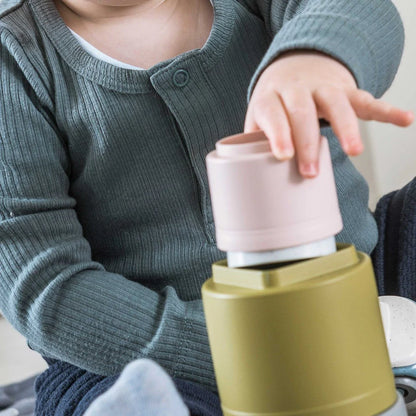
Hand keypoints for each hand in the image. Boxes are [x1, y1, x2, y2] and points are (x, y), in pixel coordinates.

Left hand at [244, 50, 413, 177]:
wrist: (292, 68)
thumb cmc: (274, 104)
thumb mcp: (257, 119)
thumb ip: (253, 143)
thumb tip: (249, 178)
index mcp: (270, 97)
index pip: (272, 113)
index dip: (278, 133)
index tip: (283, 156)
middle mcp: (296, 88)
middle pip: (302, 110)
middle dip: (308, 142)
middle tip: (310, 172)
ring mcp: (322, 87)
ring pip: (336, 102)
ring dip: (346, 127)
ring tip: (355, 152)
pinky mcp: (345, 90)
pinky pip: (366, 98)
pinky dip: (386, 109)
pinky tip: (404, 120)